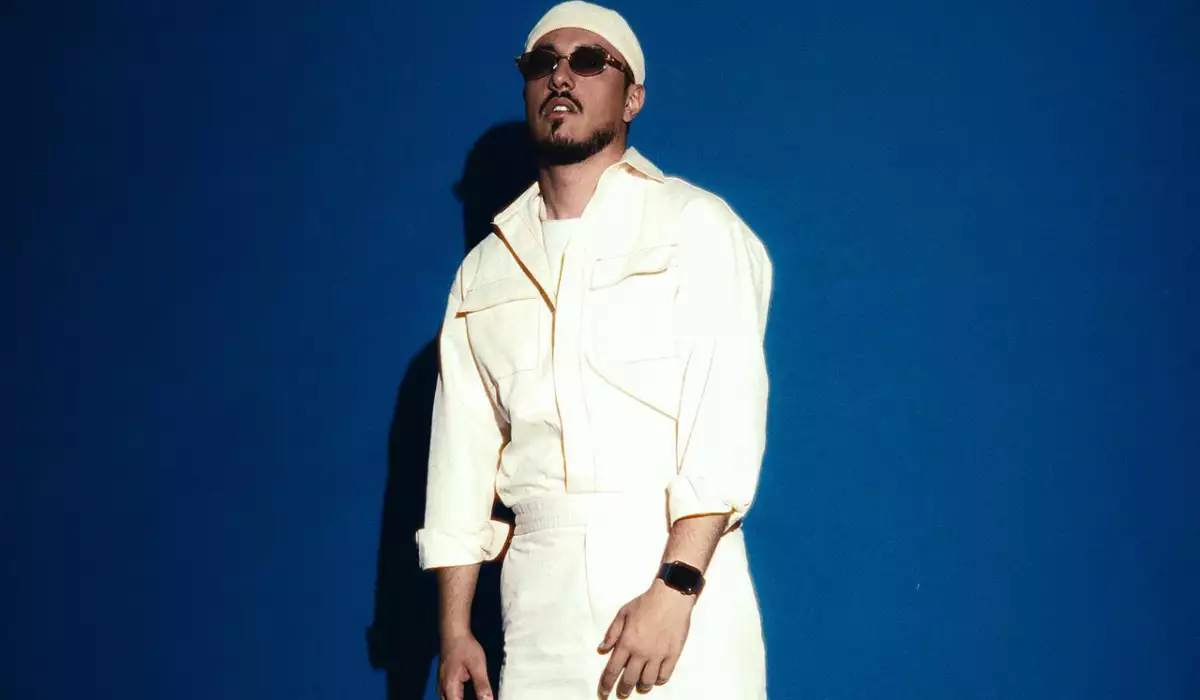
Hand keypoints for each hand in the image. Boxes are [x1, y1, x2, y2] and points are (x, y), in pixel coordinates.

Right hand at [438, 631, 492, 699]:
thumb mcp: (477, 666)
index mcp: (450, 687)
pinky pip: (450, 695)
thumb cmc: (465, 646)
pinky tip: (471, 694)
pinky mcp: (445, 680)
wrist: (454, 632)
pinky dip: (460, 697)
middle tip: (482, 697)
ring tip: (478, 696)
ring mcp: (442, 684)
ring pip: (450, 699)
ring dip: (462, 699)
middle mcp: (442, 688)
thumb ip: (482, 686)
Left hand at [597, 580, 695, 697]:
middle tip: (623, 693)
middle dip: (624, 689)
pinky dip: (659, 681)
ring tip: (640, 686)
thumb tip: (602, 649)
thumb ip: (612, 633)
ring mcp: (658, 655)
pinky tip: (656, 679)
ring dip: (642, 686)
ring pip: (648, 681)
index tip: (604, 693)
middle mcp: (641, 652)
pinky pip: (665, 675)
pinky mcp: (672, 655)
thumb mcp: (623, 613)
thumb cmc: (645, 603)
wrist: (670, 597)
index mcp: (627, 642)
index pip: (613, 670)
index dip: (607, 684)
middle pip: (630, 679)